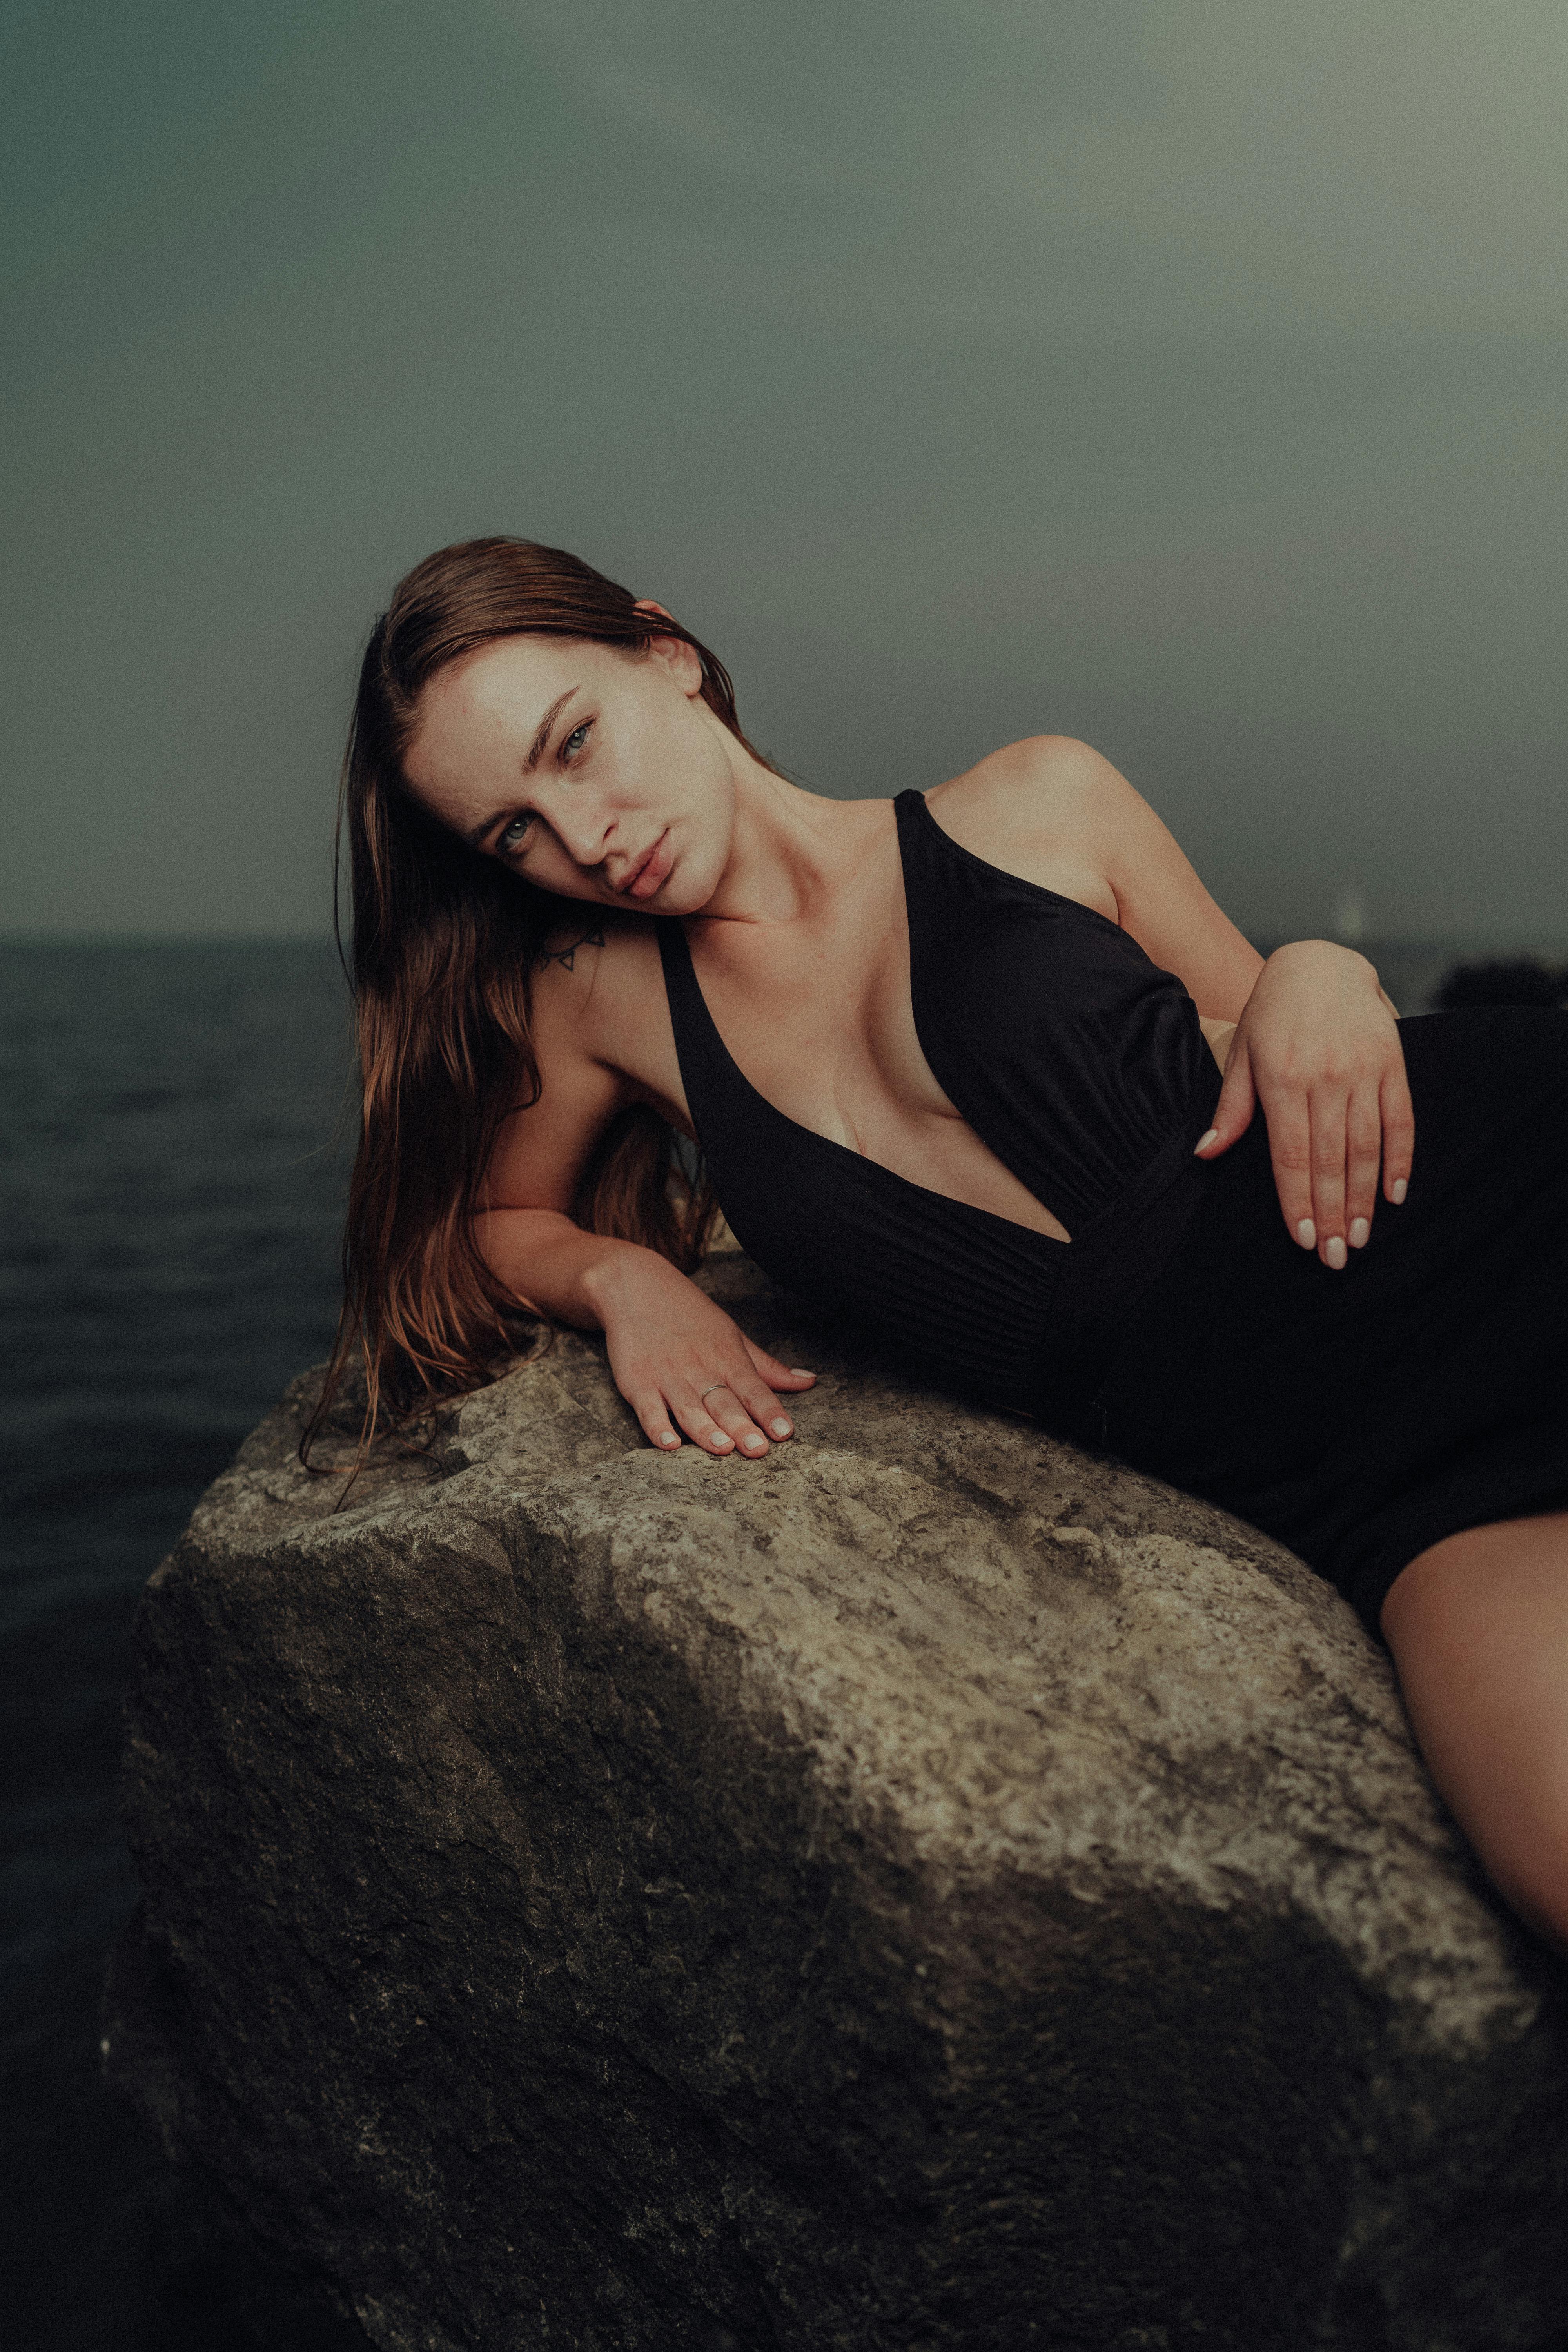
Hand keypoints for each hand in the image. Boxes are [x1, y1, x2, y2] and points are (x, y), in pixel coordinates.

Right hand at [587, 1247, 815, 1454]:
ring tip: (722, 1448)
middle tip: (757, 1449)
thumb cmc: (690, 1316)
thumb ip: (767, 1367)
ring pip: (689, 1409)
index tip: (785, 1432)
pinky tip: (669, 1443)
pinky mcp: (637, 1382)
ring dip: (705, 1430)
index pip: (754, 1388)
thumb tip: (809, 1381)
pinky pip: (648, 1410)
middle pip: (723, 1402)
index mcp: (727, 1357)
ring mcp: (667, 1376)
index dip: (770, 1411)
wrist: (635, 1287)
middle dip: (741, 1426)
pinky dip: (658, 1427)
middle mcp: (699, 1368)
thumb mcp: (732, 1336)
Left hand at [1193, 941, 1412, 1268]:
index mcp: (1282, 1078)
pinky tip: (1393, 1195)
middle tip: (1337, 1258)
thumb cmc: (1272, 1014)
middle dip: (1332, 1213)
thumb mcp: (1243, 1053)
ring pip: (1366, 1146)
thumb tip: (1205, 1153)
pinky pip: (1401, 1119)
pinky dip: (1399, 1159)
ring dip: (1364, 1197)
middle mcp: (1325, 1076)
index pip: (1291, 1155)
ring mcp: (1363, 1069)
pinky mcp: (1392, 1061)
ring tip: (1360, 1237)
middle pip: (1330, 1159)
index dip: (1298, 1201)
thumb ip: (1231, 1107)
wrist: (1320, 961)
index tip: (1305, 1240)